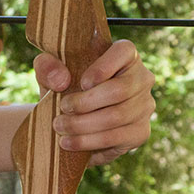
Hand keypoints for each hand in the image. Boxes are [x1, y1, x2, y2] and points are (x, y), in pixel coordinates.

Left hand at [32, 39, 154, 164]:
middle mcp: (142, 78)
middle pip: (118, 90)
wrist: (72, 120)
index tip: (82, 83)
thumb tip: (61, 80)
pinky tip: (70, 142)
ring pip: (117, 116)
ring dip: (83, 125)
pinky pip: (117, 138)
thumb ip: (48, 67)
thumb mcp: (49, 74)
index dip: (103, 67)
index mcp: (125, 56)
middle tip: (62, 109)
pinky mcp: (140, 131)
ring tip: (60, 127)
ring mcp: (145, 106)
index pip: (124, 51)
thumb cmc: (64, 88)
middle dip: (85, 103)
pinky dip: (89, 141)